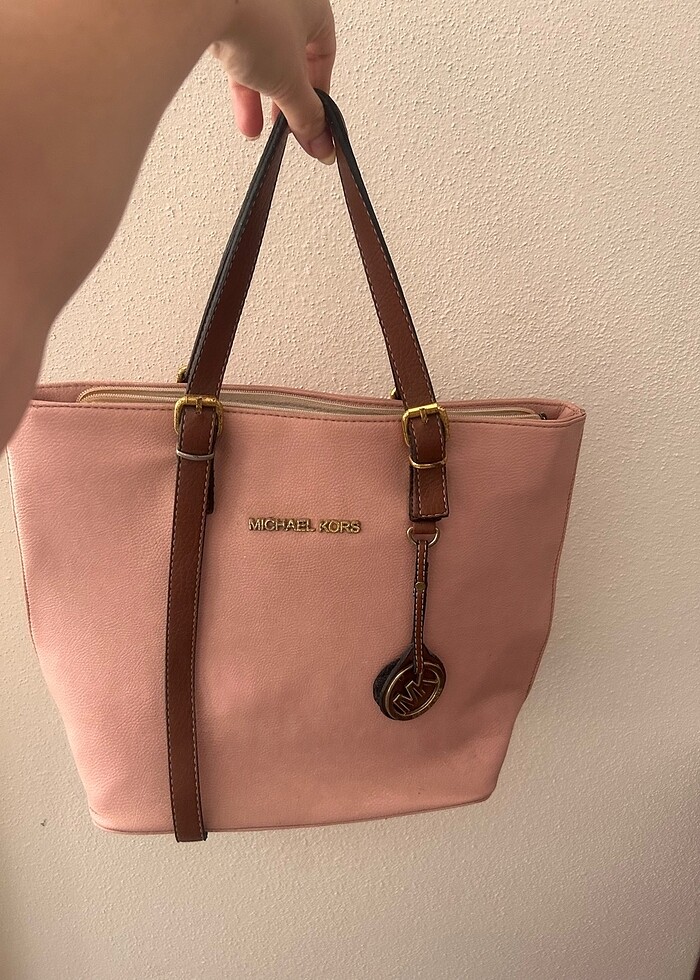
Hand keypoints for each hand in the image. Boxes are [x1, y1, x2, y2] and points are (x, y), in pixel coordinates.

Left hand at [210, 0, 335, 162]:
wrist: (204, 3)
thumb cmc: (255, 18)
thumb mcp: (290, 81)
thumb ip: (307, 114)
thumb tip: (319, 138)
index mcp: (314, 6)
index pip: (324, 57)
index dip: (319, 95)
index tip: (313, 121)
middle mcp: (286, 2)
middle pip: (292, 61)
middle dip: (286, 101)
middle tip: (285, 126)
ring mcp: (254, 7)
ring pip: (263, 60)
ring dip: (260, 99)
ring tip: (256, 127)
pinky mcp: (225, 15)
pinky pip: (239, 53)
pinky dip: (241, 83)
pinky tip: (241, 111)